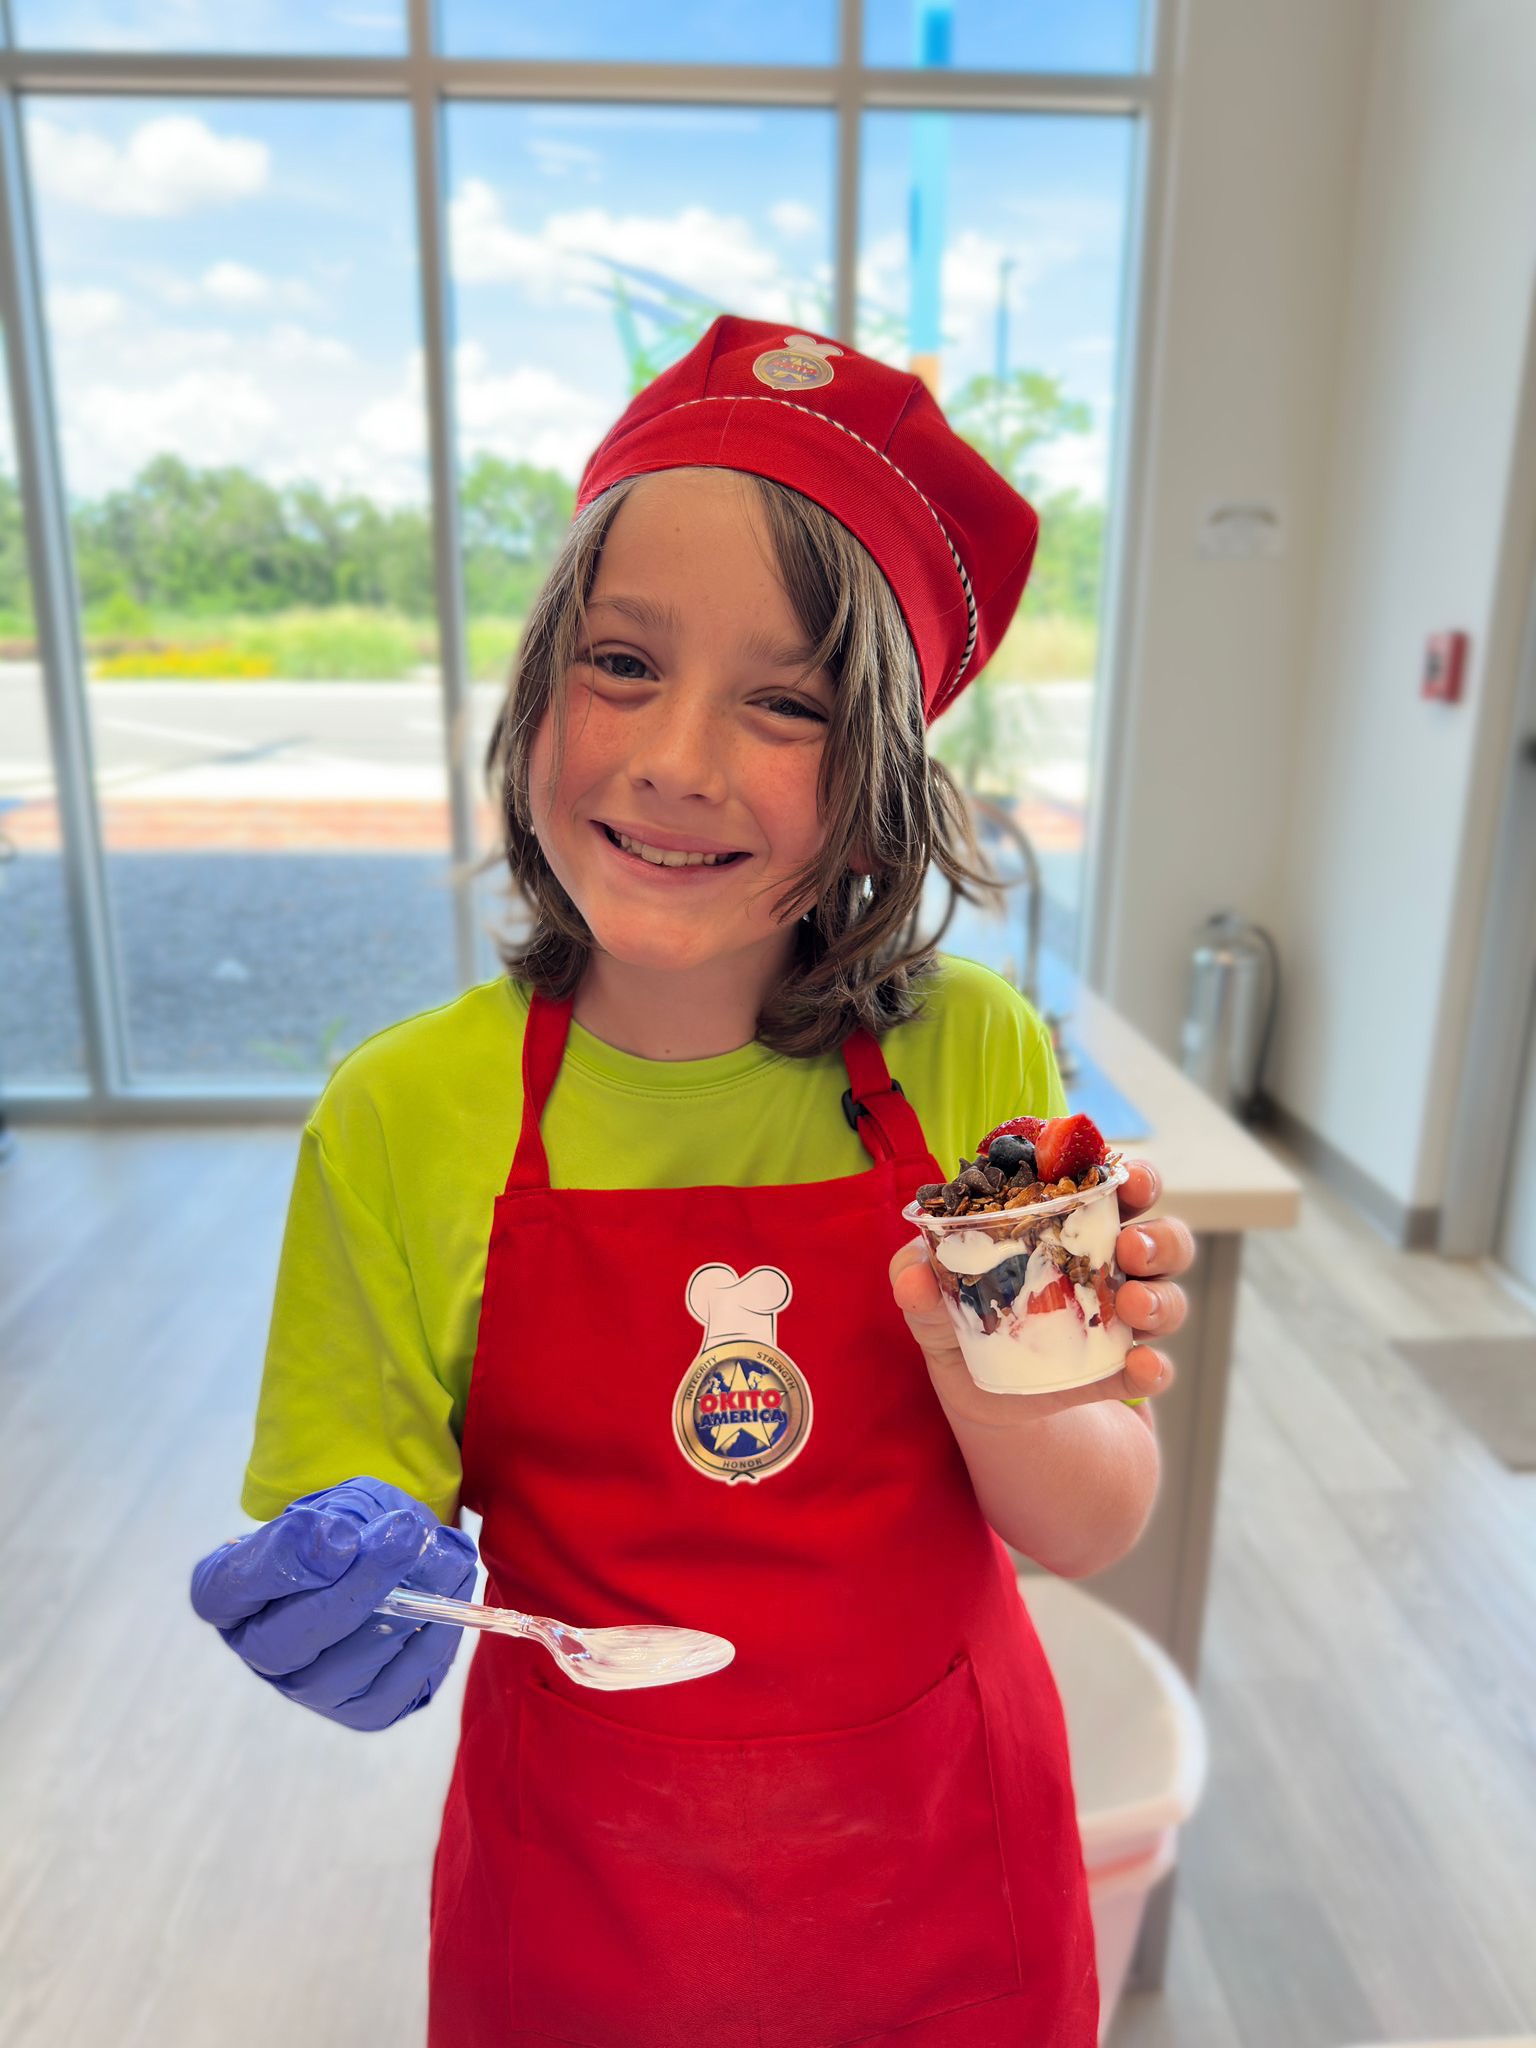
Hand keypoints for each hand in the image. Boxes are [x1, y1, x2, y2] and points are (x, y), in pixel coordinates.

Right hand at [190, 1476, 478, 1731]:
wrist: (387, 1565)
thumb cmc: (348, 1530)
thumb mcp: (338, 1506)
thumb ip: (335, 1523)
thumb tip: (341, 1545)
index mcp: (228, 1593)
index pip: (230, 1586)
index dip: (285, 1562)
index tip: (341, 1533)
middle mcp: (258, 1651)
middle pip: (292, 1636)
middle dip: (358, 1584)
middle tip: (406, 1536)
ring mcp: (309, 1689)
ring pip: (349, 1664)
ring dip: (408, 1606)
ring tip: (447, 1558)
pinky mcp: (365, 1711)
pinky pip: (398, 1684)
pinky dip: (435, 1636)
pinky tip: (454, 1590)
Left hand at [890, 1157, 1195, 1428]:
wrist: (977, 1394)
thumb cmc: (961, 1317)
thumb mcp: (932, 1294)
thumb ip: (916, 1276)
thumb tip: (913, 1276)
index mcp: (1073, 1226)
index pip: (1117, 1188)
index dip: (1134, 1176)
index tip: (1126, 1176)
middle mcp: (1111, 1266)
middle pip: (1163, 1237)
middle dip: (1158, 1236)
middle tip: (1129, 1245)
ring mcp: (1123, 1320)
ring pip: (1170, 1296)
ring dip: (1160, 1296)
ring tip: (1130, 1303)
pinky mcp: (1124, 1373)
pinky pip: (1156, 1368)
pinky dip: (1155, 1366)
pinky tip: (1140, 1364)